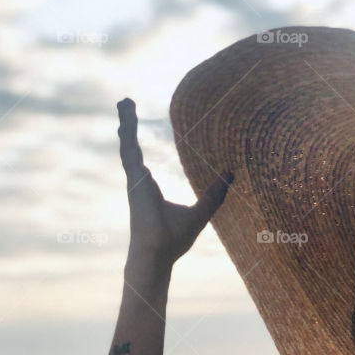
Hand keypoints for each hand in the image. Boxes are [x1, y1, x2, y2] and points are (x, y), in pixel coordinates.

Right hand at [118, 97, 232, 266]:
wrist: (159, 252)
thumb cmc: (174, 239)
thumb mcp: (201, 212)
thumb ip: (214, 194)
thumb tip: (230, 175)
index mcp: (149, 187)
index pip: (142, 158)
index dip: (139, 140)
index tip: (137, 126)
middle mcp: (139, 181)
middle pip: (131, 145)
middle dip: (128, 125)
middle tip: (126, 104)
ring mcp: (134, 179)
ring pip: (128, 143)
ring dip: (126, 122)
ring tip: (124, 101)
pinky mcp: (134, 179)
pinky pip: (129, 148)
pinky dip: (128, 131)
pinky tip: (127, 116)